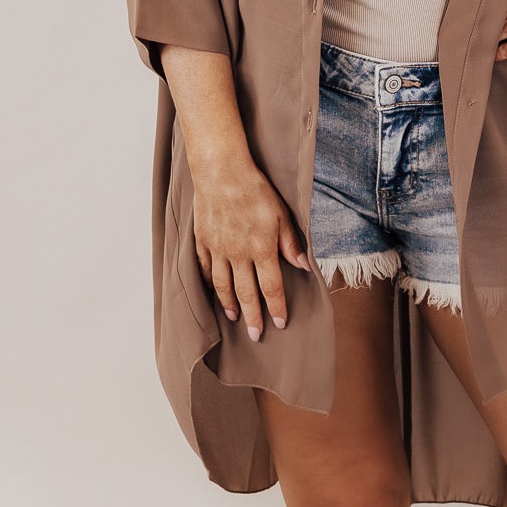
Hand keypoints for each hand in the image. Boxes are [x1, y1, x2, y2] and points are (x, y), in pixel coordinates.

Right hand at [190, 161, 310, 341]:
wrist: (222, 172)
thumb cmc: (255, 190)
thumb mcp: (282, 215)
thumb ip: (290, 243)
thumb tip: (303, 266)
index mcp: (261, 249)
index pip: (271, 288)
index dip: (277, 308)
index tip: (280, 324)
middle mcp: (238, 255)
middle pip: (246, 294)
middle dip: (253, 317)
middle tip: (256, 335)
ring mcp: (218, 250)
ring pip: (223, 286)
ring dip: (229, 304)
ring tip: (233, 318)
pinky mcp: (202, 241)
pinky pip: (204, 268)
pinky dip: (208, 283)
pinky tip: (212, 291)